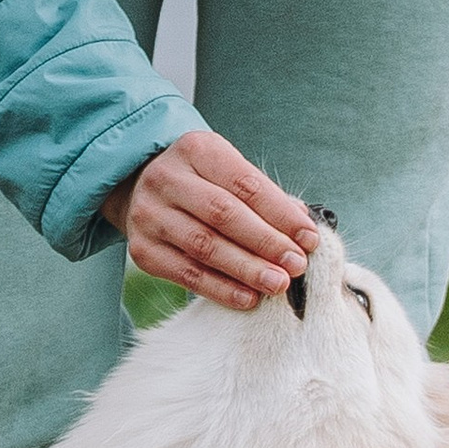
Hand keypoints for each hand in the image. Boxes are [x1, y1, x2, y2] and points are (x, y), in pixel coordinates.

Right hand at [103, 130, 320, 310]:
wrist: (139, 189)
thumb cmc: (201, 182)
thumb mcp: (228, 172)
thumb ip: (264, 195)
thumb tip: (302, 225)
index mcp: (196, 150)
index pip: (245, 183)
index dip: (281, 213)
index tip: (309, 238)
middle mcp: (167, 178)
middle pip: (223, 214)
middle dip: (266, 242)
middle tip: (296, 265)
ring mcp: (150, 215)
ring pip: (204, 246)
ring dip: (246, 269)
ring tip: (277, 284)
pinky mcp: (142, 250)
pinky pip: (186, 273)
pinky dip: (220, 288)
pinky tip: (247, 297)